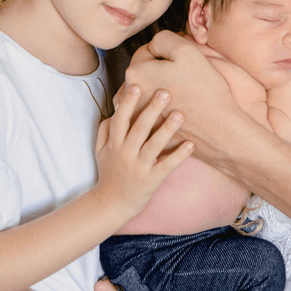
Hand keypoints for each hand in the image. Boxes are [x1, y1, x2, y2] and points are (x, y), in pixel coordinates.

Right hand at [94, 85, 193, 216]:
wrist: (111, 205)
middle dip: (151, 109)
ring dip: (167, 129)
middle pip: (139, 128)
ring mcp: (138, 168)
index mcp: (114, 144)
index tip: (138, 85)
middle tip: (165, 92)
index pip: (120, 119)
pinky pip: (166, 166)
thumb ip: (104, 131)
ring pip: (153, 145)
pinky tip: (190, 144)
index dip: (128, 102)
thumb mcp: (100, 151)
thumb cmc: (108, 174)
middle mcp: (125, 154)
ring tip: (180, 114)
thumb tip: (113, 111)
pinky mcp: (151, 180)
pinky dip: (179, 156)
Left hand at [121, 33, 246, 163]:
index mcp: (135, 73)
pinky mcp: (149, 132)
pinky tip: (180, 111)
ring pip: (148, 92)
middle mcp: (131, 96)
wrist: (219, 129)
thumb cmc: (204, 88)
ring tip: (183, 95)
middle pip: (144, 72)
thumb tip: (153, 45)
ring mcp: (138, 117)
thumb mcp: (185, 50)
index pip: (146, 52)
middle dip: (160, 71)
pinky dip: (163, 110)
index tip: (182, 64)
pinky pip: (152, 113)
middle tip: (184, 80)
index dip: (167, 53)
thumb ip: (163, 39)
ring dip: (161, 90)